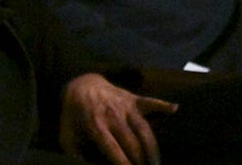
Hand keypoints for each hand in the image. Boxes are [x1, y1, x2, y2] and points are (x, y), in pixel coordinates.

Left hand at [60, 73, 177, 164]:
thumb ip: (74, 153)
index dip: (123, 163)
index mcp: (96, 125)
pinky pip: (150, 102)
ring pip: (144, 129)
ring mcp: (125, 106)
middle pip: (132, 143)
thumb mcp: (67, 134)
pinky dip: (162, 105)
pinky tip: (174, 109)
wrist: (80, 85)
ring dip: (152, 148)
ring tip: (156, 164)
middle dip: (140, 161)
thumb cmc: (74, 115)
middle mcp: (113, 115)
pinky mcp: (134, 99)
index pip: (113, 149)